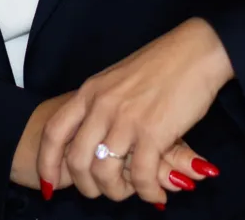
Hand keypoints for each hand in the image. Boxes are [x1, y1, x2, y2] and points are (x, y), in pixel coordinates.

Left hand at [36, 18, 235, 205]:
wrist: (196, 50)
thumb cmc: (162, 64)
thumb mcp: (117, 79)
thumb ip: (101, 105)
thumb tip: (93, 138)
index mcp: (90, 91)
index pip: (54, 132)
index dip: (47, 163)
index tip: (50, 183)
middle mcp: (102, 105)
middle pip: (76, 160)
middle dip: (86, 186)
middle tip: (102, 190)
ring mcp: (127, 119)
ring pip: (104, 173)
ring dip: (116, 191)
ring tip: (131, 190)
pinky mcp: (154, 132)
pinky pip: (142, 176)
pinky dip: (147, 192)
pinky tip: (155, 193)